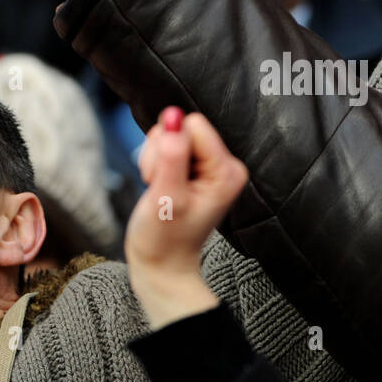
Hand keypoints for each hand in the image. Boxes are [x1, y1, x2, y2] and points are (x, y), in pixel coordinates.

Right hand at [125, 108, 249, 327]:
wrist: (161, 265)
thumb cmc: (163, 240)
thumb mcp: (165, 198)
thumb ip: (170, 155)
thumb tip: (172, 116)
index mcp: (227, 170)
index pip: (192, 126)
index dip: (168, 150)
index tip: (167, 181)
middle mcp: (223, 164)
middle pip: (180, 129)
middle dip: (160, 156)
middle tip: (161, 189)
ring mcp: (207, 166)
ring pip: (168, 136)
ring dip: (154, 162)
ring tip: (160, 192)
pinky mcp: (192, 167)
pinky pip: (165, 146)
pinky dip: (154, 166)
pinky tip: (159, 189)